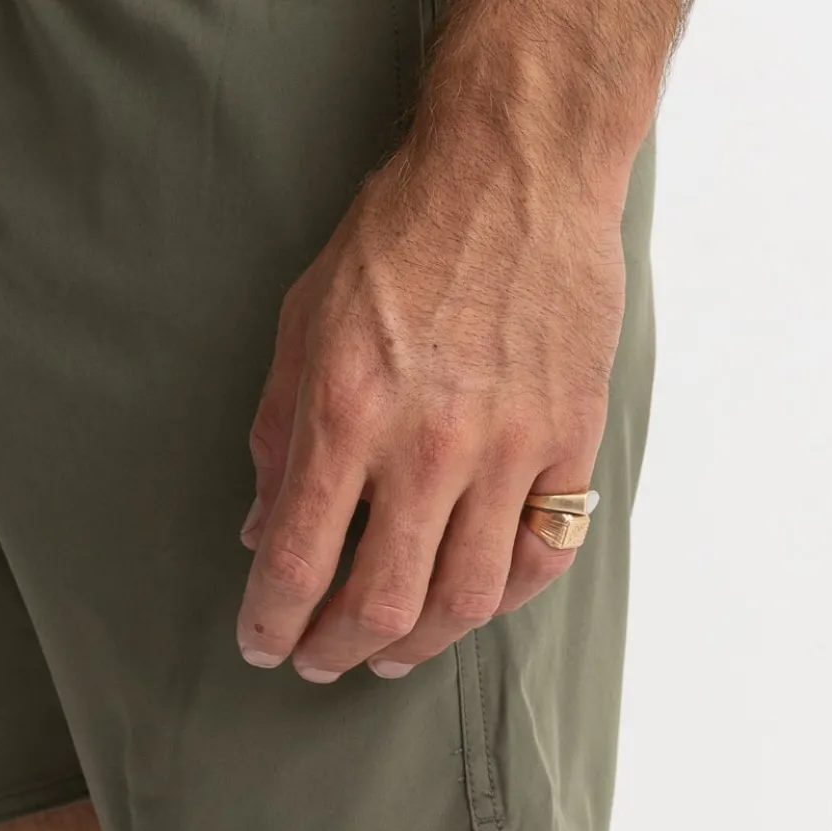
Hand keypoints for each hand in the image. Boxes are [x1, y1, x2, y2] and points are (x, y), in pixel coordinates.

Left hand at [237, 117, 627, 678]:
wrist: (516, 170)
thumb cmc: (401, 233)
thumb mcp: (304, 318)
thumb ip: (278, 431)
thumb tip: (262, 526)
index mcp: (346, 410)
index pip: (295, 559)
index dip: (269, 622)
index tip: (261, 643)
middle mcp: (428, 443)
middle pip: (381, 601)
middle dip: (336, 650)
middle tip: (318, 660)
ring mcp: (510, 447)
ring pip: (467, 597)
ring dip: (419, 643)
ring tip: (389, 652)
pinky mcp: (570, 439)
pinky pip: (544, 552)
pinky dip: (505, 597)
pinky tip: (471, 600)